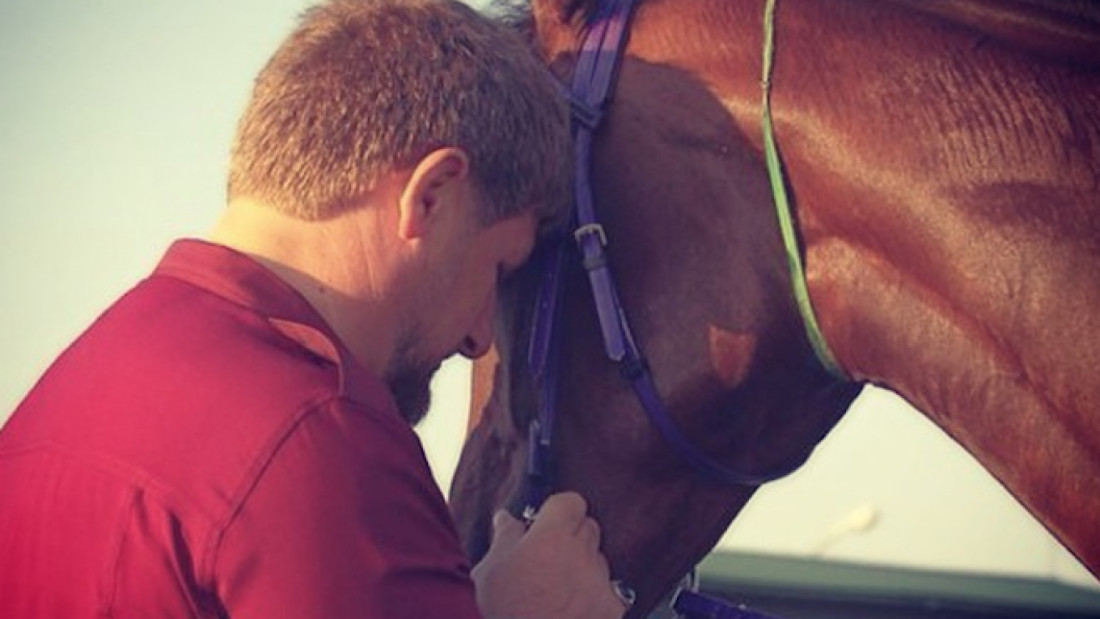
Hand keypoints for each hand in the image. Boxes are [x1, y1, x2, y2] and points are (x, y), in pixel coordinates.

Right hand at [472, 492, 626, 618]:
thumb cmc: (501, 614)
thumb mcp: (488, 572)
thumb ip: (504, 538)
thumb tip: (507, 519)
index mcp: (554, 536)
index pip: (571, 502)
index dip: (557, 513)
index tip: (544, 526)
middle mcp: (584, 555)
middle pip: (588, 529)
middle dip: (570, 539)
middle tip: (545, 562)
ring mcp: (601, 585)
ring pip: (598, 563)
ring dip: (582, 571)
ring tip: (554, 596)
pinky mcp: (613, 612)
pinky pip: (609, 595)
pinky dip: (594, 601)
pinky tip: (570, 614)